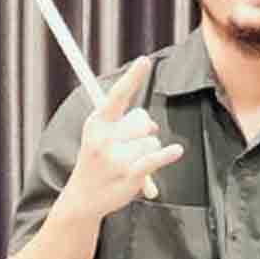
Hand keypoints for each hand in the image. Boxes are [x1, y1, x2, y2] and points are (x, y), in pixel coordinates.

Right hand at [61, 56, 184, 220]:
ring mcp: (117, 158)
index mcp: (97, 123)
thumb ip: (124, 123)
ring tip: (131, 163)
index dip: (133, 78)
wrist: (84, 197)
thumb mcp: (100, 136)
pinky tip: (175, 151)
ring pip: (152, 141)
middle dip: (144, 130)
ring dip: (149, 151)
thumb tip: (151, 123)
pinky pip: (155, 158)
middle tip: (129, 146)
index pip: (118, 95)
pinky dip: (167, 154)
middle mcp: (104, 138)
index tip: (144, 60)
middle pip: (142, 120)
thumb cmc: (97, 161)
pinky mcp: (129, 175)